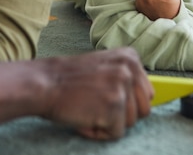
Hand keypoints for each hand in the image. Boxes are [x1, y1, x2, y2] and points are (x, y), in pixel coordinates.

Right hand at [0, 46, 152, 147]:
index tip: (104, 96)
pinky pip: (115, 134)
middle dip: (122, 116)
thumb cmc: (70, 80)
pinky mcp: (114, 107)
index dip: (127, 103)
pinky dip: (98, 133)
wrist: (44, 83)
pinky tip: (83, 118)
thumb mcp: (105, 66)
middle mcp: (130, 69)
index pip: (148, 93)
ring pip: (130, 123)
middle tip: (96, 106)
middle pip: (144, 110)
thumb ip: (126, 78)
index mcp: (131, 57)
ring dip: (108, 124)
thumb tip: (148, 100)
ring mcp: (123, 87)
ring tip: (88, 109)